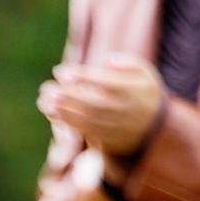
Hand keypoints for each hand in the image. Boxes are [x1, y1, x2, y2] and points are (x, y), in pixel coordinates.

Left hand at [38, 55, 163, 159]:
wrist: (155, 127)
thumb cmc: (144, 93)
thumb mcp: (145, 73)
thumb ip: (128, 63)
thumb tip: (107, 60)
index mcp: (132, 89)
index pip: (103, 82)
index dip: (81, 77)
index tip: (60, 71)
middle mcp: (123, 110)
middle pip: (92, 103)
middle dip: (67, 96)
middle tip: (47, 88)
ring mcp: (115, 127)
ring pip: (86, 120)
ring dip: (63, 112)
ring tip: (44, 101)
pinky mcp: (108, 140)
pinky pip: (85, 132)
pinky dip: (67, 123)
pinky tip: (52, 114)